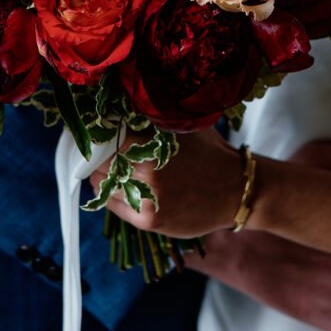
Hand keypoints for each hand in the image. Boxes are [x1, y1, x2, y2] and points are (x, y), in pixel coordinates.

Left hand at [91, 127, 241, 237]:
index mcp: (150, 145)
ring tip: (115, 168)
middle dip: (99, 156)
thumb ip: (152, 119)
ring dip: (103, 176)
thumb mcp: (184, 127)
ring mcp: (145, 200)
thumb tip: (117, 109)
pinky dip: (114, 195)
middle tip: (101, 151)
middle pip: (99, 164)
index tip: (96, 133)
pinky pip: (115, 205)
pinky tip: (125, 186)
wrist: (235, 190)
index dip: (98, 135)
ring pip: (103, 186)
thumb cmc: (209, 152)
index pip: (103, 139)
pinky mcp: (148, 221)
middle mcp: (145, 173)